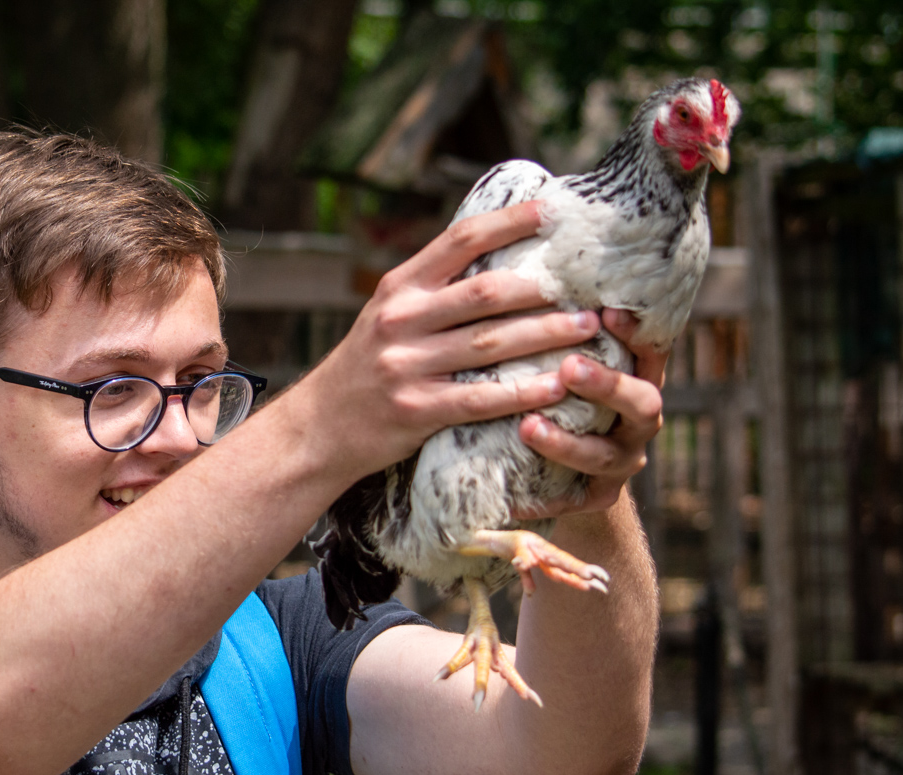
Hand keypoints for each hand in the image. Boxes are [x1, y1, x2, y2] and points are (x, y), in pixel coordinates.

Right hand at [299, 202, 604, 478]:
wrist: (319, 427)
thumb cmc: (368, 366)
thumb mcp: (387, 315)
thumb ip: (434, 289)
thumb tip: (502, 255)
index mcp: (399, 287)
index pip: (461, 240)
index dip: (511, 222)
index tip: (554, 212)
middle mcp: (400, 320)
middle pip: (486, 293)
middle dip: (545, 290)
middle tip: (590, 291)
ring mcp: (406, 366)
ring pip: (491, 344)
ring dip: (546, 335)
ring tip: (588, 330)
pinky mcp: (415, 410)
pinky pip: (481, 398)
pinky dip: (523, 392)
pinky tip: (556, 387)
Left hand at [514, 308, 665, 516]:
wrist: (558, 466)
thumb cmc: (551, 385)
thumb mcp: (557, 351)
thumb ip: (554, 320)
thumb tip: (519, 255)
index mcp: (636, 373)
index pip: (649, 348)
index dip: (635, 333)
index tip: (609, 312)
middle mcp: (638, 417)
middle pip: (642, 402)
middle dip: (607, 385)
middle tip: (569, 367)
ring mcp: (620, 460)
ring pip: (603, 456)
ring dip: (566, 442)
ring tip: (526, 427)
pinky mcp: (593, 499)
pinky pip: (570, 502)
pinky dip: (541, 498)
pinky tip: (512, 494)